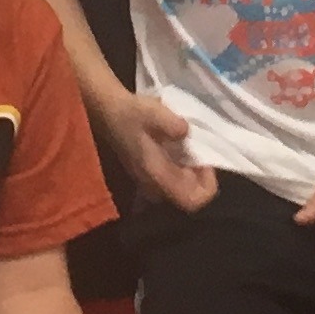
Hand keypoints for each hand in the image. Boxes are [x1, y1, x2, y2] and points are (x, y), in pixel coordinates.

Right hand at [96, 88, 217, 211]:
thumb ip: (171, 123)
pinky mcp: (150, 174)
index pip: (191, 201)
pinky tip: (181, 146)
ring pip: (183, 187)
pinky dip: (184, 166)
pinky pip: (174, 179)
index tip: (206, 162)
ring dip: (193, 170)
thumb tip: (186, 131)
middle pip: (190, 195)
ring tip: (192, 145)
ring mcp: (150, 182)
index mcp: (157, 176)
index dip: (207, 185)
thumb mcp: (152, 111)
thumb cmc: (130, 113)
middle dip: (201, 174)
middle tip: (201, 149)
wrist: (107, 111)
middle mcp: (154, 186)